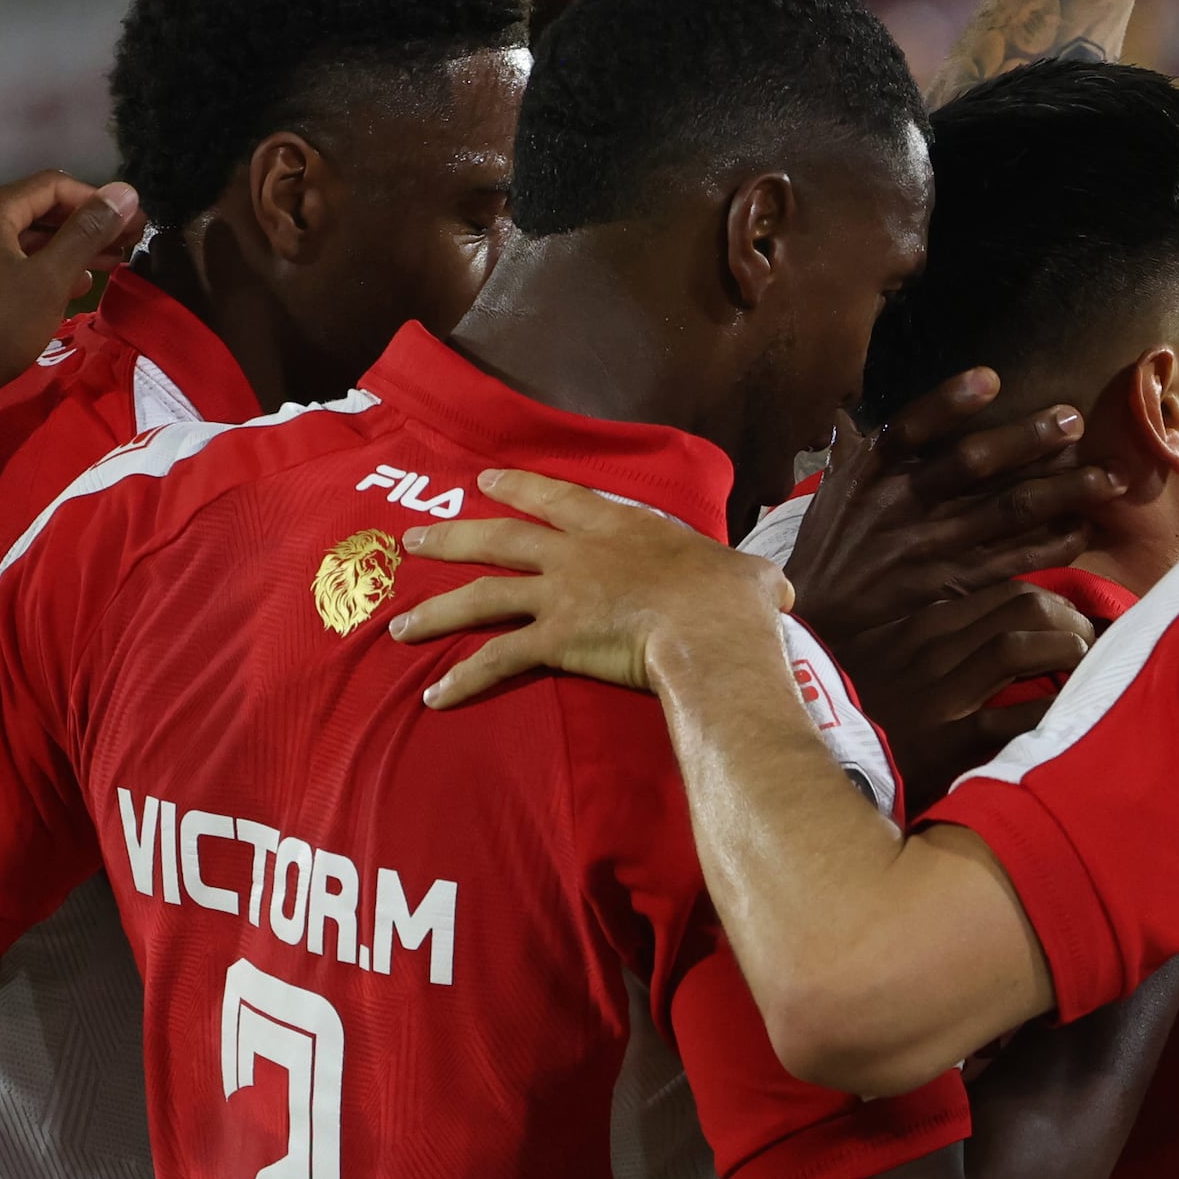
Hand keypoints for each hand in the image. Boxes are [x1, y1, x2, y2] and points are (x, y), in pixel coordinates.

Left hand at [0, 171, 137, 423]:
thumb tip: (125, 192)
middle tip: (126, 245)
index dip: (98, 201)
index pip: (53, 186)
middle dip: (84, 227)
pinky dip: (36, 268)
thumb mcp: (49, 280)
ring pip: (19, 239)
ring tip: (104, 268)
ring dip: (64, 250)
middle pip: (36, 211)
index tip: (132, 223)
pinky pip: (1, 261)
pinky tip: (65, 288)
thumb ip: (88, 233)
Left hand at [392, 470, 794, 706]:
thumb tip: (778, 591)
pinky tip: (436, 697)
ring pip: (483, 596)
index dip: (520, 488)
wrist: (712, 630)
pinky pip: (498, 661)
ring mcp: (562, 596)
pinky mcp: (555, 640)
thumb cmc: (734, 603)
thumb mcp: (751, 577)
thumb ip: (751, 579)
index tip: (486, 481)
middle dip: (453, 537)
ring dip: (437, 612)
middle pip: (501, 539)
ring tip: (400, 626)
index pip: (559, 499)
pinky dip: (465, 680)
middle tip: (414, 538)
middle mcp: (579, 554)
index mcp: (622, 527)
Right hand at [782, 369, 1105, 748]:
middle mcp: (900, 507)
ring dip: (1061, 490)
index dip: (948, 402)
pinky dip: (1050, 545)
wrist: (816, 629)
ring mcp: (930, 550)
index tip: (992, 378)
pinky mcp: (953, 588)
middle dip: (1027, 440)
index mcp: (868, 475)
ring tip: (1107, 476)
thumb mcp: (829, 497)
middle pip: (971, 464)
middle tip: (1075, 421)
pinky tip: (1084, 530)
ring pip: (1005, 512)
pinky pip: (1012, 561)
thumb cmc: (828, 555)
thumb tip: (847, 414)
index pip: (908, 428)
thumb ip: (850, 453)